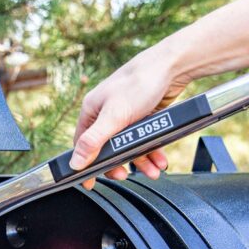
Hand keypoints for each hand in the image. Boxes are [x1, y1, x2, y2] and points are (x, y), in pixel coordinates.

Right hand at [71, 52, 189, 187]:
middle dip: (120, 164)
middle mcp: (106, 114)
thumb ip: (94, 141)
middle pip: (107, 149)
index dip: (87, 164)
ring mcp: (125, 115)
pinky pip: (143, 140)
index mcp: (92, 111)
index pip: (82, 145)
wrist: (173, 66)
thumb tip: (75, 163)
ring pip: (128, 146)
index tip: (90, 182)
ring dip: (141, 161)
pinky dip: (151, 151)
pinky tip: (159, 159)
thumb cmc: (140, 83)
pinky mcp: (142, 116)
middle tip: (127, 175)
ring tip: (153, 171)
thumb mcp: (114, 116)